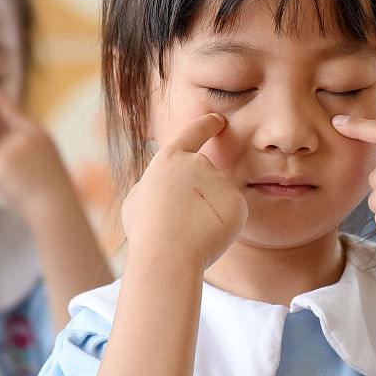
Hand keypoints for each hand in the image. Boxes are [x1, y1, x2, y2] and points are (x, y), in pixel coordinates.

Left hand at [0, 88, 72, 219]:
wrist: (55, 208)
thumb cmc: (51, 194)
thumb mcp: (43, 165)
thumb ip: (23, 152)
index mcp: (41, 136)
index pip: (17, 116)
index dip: (4, 103)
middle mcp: (26, 136)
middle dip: (4, 166)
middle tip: (27, 182)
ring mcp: (12, 146)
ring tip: (21, 186)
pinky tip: (10, 188)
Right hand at [122, 113, 245, 270]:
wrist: (168, 254)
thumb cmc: (146, 231)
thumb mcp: (137, 199)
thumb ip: (155, 185)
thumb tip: (163, 187)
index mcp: (170, 158)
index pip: (194, 132)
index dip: (207, 124)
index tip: (218, 120)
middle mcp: (198, 163)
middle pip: (205, 177)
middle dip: (199, 196)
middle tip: (182, 222)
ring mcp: (220, 182)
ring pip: (219, 198)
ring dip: (209, 213)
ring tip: (190, 232)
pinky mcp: (238, 202)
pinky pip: (232, 214)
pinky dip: (223, 226)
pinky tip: (207, 236)